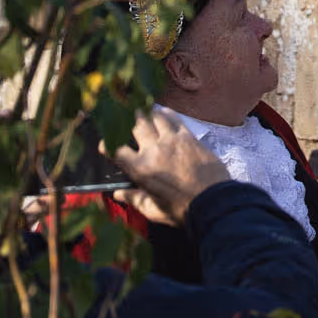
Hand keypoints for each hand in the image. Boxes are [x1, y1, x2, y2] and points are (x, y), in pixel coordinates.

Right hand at [113, 109, 229, 225]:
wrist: (212, 201)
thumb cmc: (181, 210)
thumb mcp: (153, 210)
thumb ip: (134, 199)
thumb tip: (118, 194)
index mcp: (140, 168)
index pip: (116, 150)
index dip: (108, 145)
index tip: (105, 144)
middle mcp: (153, 150)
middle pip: (136, 126)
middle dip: (127, 119)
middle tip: (123, 113)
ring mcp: (172, 140)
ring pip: (155, 118)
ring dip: (146, 112)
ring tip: (140, 107)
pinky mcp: (189, 137)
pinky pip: (175, 120)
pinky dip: (167, 114)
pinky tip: (164, 110)